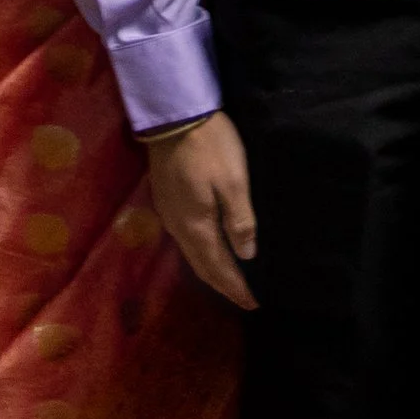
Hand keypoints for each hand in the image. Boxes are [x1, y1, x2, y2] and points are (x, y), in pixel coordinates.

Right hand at [148, 111, 258, 308]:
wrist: (174, 115)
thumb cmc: (210, 147)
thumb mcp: (234, 181)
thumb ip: (240, 221)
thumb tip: (246, 256)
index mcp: (196, 226)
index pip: (217, 267)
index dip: (235, 287)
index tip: (253, 303)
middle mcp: (178, 227)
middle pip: (201, 265)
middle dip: (223, 284)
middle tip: (244, 298)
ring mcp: (169, 213)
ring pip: (191, 252)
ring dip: (211, 269)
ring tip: (230, 279)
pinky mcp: (167, 198)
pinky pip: (186, 238)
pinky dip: (202, 251)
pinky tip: (211, 247)